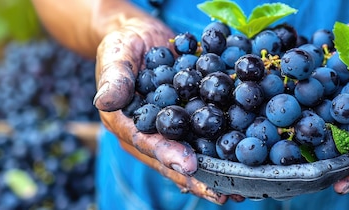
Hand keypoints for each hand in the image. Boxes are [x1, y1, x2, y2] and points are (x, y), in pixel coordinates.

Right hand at [93, 13, 233, 203]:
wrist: (138, 35)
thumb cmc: (121, 45)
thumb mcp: (115, 56)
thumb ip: (114, 79)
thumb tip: (105, 101)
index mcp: (125, 125)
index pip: (147, 144)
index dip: (168, 156)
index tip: (189, 166)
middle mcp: (147, 134)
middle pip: (172, 160)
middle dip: (197, 178)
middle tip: (223, 192)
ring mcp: (167, 131)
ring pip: (191, 154)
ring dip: (215, 171)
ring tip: (240, 187)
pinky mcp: (186, 119)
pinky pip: (204, 135)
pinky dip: (223, 146)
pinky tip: (244, 156)